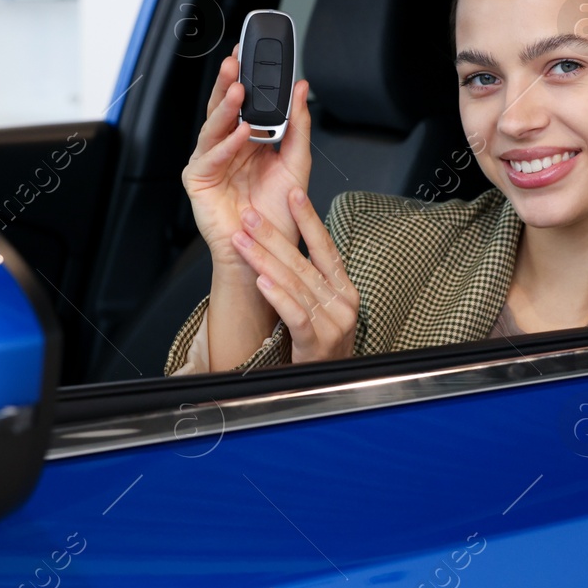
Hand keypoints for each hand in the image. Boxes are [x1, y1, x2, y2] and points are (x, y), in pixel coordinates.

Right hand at [182, 46, 312, 271]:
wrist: (269, 251)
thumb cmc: (279, 212)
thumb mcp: (297, 162)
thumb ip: (298, 125)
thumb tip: (301, 88)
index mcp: (248, 138)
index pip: (245, 100)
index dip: (246, 75)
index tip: (252, 51)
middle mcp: (227, 146)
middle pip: (225, 107)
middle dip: (229, 81)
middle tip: (236, 60)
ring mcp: (210, 161)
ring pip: (213, 126)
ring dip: (226, 107)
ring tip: (239, 89)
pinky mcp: (198, 180)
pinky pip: (210, 157)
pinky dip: (226, 145)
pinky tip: (240, 134)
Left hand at [231, 187, 359, 363]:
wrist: (328, 394)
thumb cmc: (321, 351)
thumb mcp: (324, 313)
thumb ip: (311, 284)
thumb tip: (285, 249)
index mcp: (345, 293)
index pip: (326, 248)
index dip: (309, 220)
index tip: (293, 193)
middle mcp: (343, 305)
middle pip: (303, 263)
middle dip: (273, 235)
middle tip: (248, 214)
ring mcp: (334, 326)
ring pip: (295, 285)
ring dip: (265, 260)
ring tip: (242, 241)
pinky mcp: (318, 347)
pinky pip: (296, 316)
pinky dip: (278, 297)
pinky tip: (261, 281)